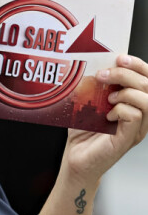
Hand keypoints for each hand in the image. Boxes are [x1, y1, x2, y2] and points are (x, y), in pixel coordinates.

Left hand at [64, 55, 147, 183]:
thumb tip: (98, 65)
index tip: (120, 58)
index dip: (138, 65)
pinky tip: (107, 115)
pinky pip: (135, 115)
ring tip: (107, 97)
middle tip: (104, 75)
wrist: (74, 157)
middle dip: (127, 74)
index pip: (147, 78)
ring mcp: (137, 128)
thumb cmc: (83, 132)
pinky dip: (121, 109)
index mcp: (134, 103)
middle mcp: (141, 115)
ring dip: (126, 91)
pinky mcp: (128, 138)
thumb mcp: (89, 102)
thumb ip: (97, 85)